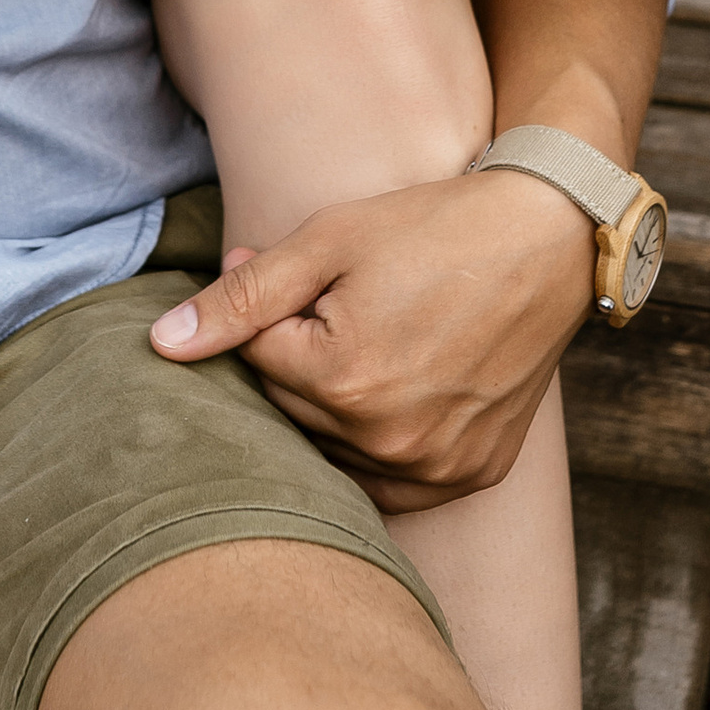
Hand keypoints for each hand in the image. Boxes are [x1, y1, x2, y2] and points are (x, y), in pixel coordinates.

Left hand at [148, 174, 596, 511]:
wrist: (548, 238)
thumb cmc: (434, 228)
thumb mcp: (329, 241)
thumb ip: (242, 299)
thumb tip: (161, 345)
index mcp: (343, 381)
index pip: (257, 362)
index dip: (273, 310)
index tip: (308, 275)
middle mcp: (388, 441)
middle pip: (293, 411)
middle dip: (301, 357)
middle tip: (346, 301)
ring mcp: (434, 467)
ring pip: (337, 449)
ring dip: (336, 404)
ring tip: (380, 338)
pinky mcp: (469, 474)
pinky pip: (392, 481)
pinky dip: (379, 446)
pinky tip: (398, 392)